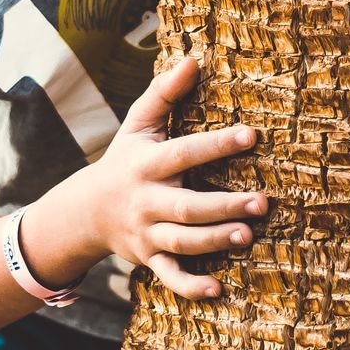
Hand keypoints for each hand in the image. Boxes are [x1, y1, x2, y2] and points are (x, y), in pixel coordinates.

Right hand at [83, 55, 266, 300]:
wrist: (87, 210)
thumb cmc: (124, 159)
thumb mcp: (137, 124)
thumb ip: (164, 92)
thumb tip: (193, 60)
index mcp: (146, 164)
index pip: (183, 152)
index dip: (216, 144)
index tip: (251, 135)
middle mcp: (145, 200)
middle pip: (186, 206)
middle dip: (223, 205)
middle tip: (262, 202)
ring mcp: (147, 233)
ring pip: (182, 242)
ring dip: (214, 241)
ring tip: (247, 235)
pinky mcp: (149, 260)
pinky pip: (169, 278)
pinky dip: (190, 287)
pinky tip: (218, 289)